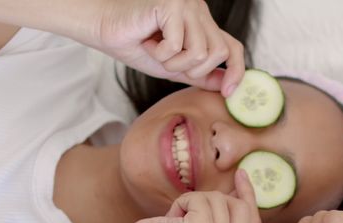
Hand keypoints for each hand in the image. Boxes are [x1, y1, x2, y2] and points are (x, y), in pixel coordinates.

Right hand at [91, 0, 244, 93]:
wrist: (104, 28)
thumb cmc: (135, 44)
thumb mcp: (173, 67)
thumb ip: (199, 74)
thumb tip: (225, 86)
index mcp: (202, 23)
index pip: (233, 47)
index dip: (237, 70)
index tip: (227, 93)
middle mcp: (198, 10)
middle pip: (218, 53)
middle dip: (193, 70)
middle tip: (169, 63)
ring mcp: (187, 5)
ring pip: (199, 52)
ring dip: (173, 63)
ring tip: (156, 51)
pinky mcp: (173, 6)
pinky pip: (178, 45)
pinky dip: (160, 53)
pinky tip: (147, 41)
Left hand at [123, 171, 259, 222]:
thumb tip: (240, 193)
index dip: (248, 198)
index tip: (241, 175)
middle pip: (243, 209)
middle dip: (216, 200)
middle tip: (191, 205)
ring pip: (220, 200)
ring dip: (193, 202)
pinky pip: (201, 198)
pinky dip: (183, 201)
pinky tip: (170, 219)